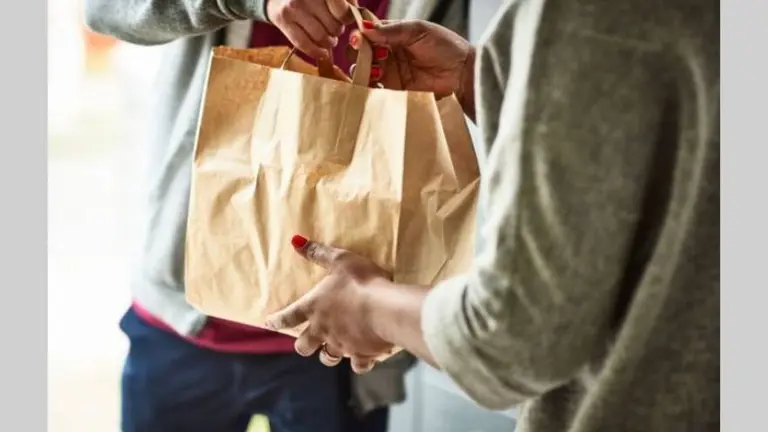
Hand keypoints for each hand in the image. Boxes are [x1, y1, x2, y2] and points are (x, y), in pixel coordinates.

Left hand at [265, 235, 394, 373]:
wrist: (386, 310)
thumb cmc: (361, 282)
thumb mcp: (340, 260)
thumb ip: (318, 253)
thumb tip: (295, 241)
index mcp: (314, 307)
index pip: (288, 317)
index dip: (277, 321)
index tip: (269, 323)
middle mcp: (323, 330)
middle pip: (303, 346)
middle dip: (302, 345)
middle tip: (305, 341)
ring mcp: (341, 345)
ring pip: (327, 358)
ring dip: (327, 354)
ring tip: (332, 349)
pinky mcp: (361, 354)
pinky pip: (357, 365)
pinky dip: (359, 362)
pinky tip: (363, 358)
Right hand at [266, 0, 358, 58]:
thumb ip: (345, 0)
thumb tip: (356, 14)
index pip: (342, 11)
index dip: (347, 19)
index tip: (344, 19)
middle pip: (333, 25)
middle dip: (337, 31)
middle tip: (334, 29)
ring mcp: (294, 7)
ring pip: (321, 37)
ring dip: (329, 42)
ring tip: (329, 39)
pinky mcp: (283, 21)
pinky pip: (304, 44)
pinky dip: (317, 52)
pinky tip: (322, 52)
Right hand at [349, 19, 473, 100]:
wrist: (464, 76)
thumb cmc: (447, 48)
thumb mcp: (419, 30)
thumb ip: (392, 30)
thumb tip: (365, 29)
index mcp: (395, 36)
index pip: (369, 32)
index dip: (361, 34)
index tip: (360, 37)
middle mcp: (389, 54)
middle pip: (362, 52)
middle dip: (359, 52)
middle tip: (366, 53)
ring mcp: (391, 74)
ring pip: (364, 71)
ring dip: (363, 69)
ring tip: (376, 69)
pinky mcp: (394, 93)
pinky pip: (374, 91)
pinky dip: (367, 87)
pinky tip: (373, 82)